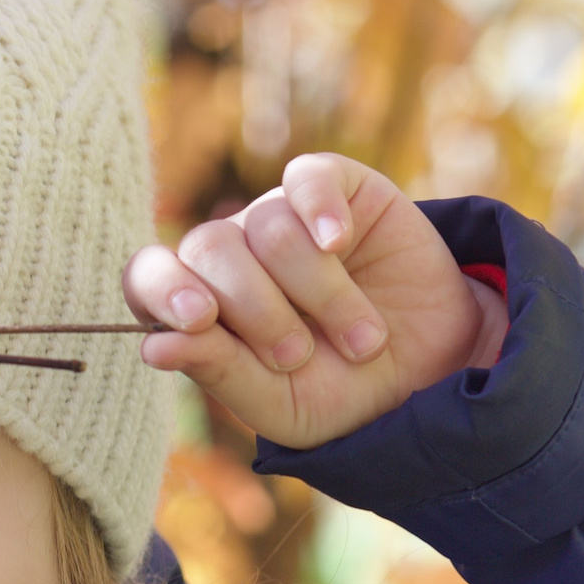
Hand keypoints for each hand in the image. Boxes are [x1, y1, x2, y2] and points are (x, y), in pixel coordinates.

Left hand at [121, 153, 506, 451]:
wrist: (433, 373)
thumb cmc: (343, 393)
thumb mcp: (281, 404)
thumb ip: (220, 372)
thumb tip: (152, 347)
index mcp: (203, 306)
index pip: (149, 277)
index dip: (162, 290)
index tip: (198, 320)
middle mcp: (233, 255)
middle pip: (209, 248)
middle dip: (255, 310)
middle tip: (296, 356)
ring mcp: (281, 217)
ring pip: (270, 227)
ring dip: (319, 294)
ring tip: (361, 341)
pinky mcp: (335, 188)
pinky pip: (307, 178)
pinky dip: (320, 210)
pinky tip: (340, 242)